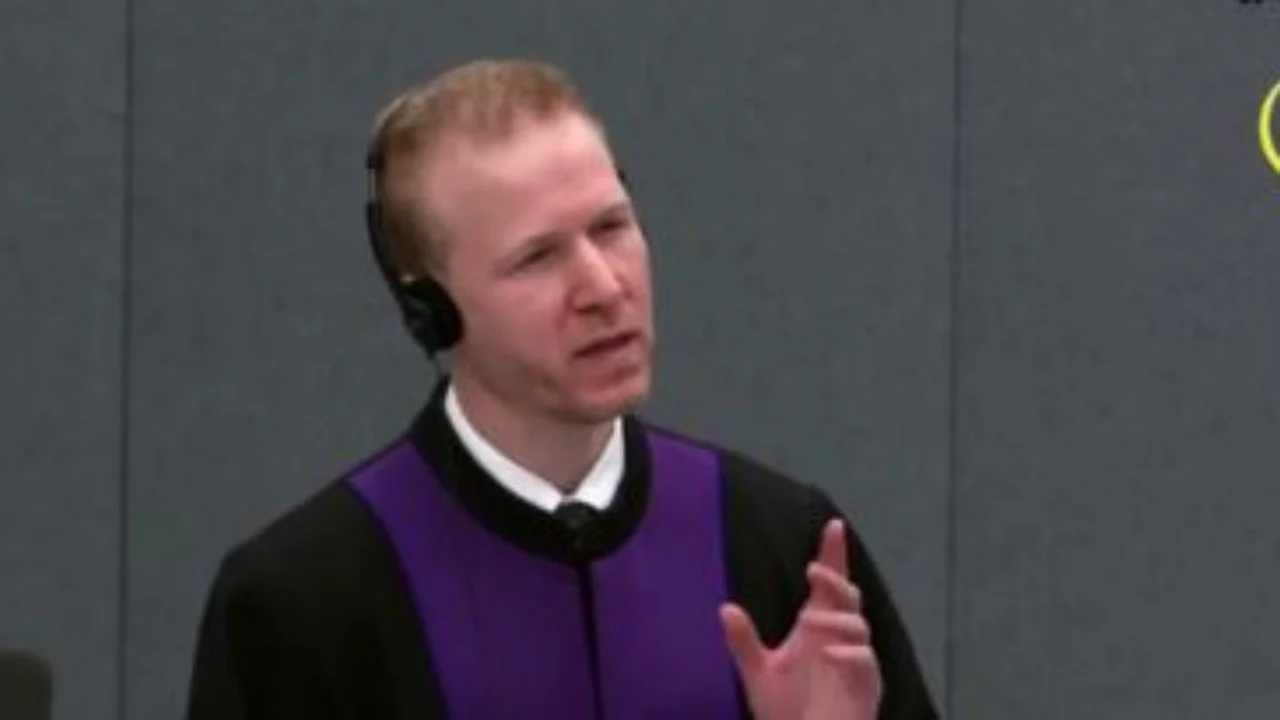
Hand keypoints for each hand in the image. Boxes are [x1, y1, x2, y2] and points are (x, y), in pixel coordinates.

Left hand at [720, 519, 881, 719]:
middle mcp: (838, 638)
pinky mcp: (865, 685)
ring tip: (810, 619)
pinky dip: (849, 655)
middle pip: (848, 596)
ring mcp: (855, 661)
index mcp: (817, 627)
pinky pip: (865, 662)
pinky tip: (827, 655)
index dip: (833, 555)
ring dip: (836, 618)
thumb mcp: (758, 673)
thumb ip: (744, 642)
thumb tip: (725, 608)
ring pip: (858, 625)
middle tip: (812, 571)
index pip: (828, 585)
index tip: (833, 526)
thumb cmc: (787, 710)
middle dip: (835, 579)